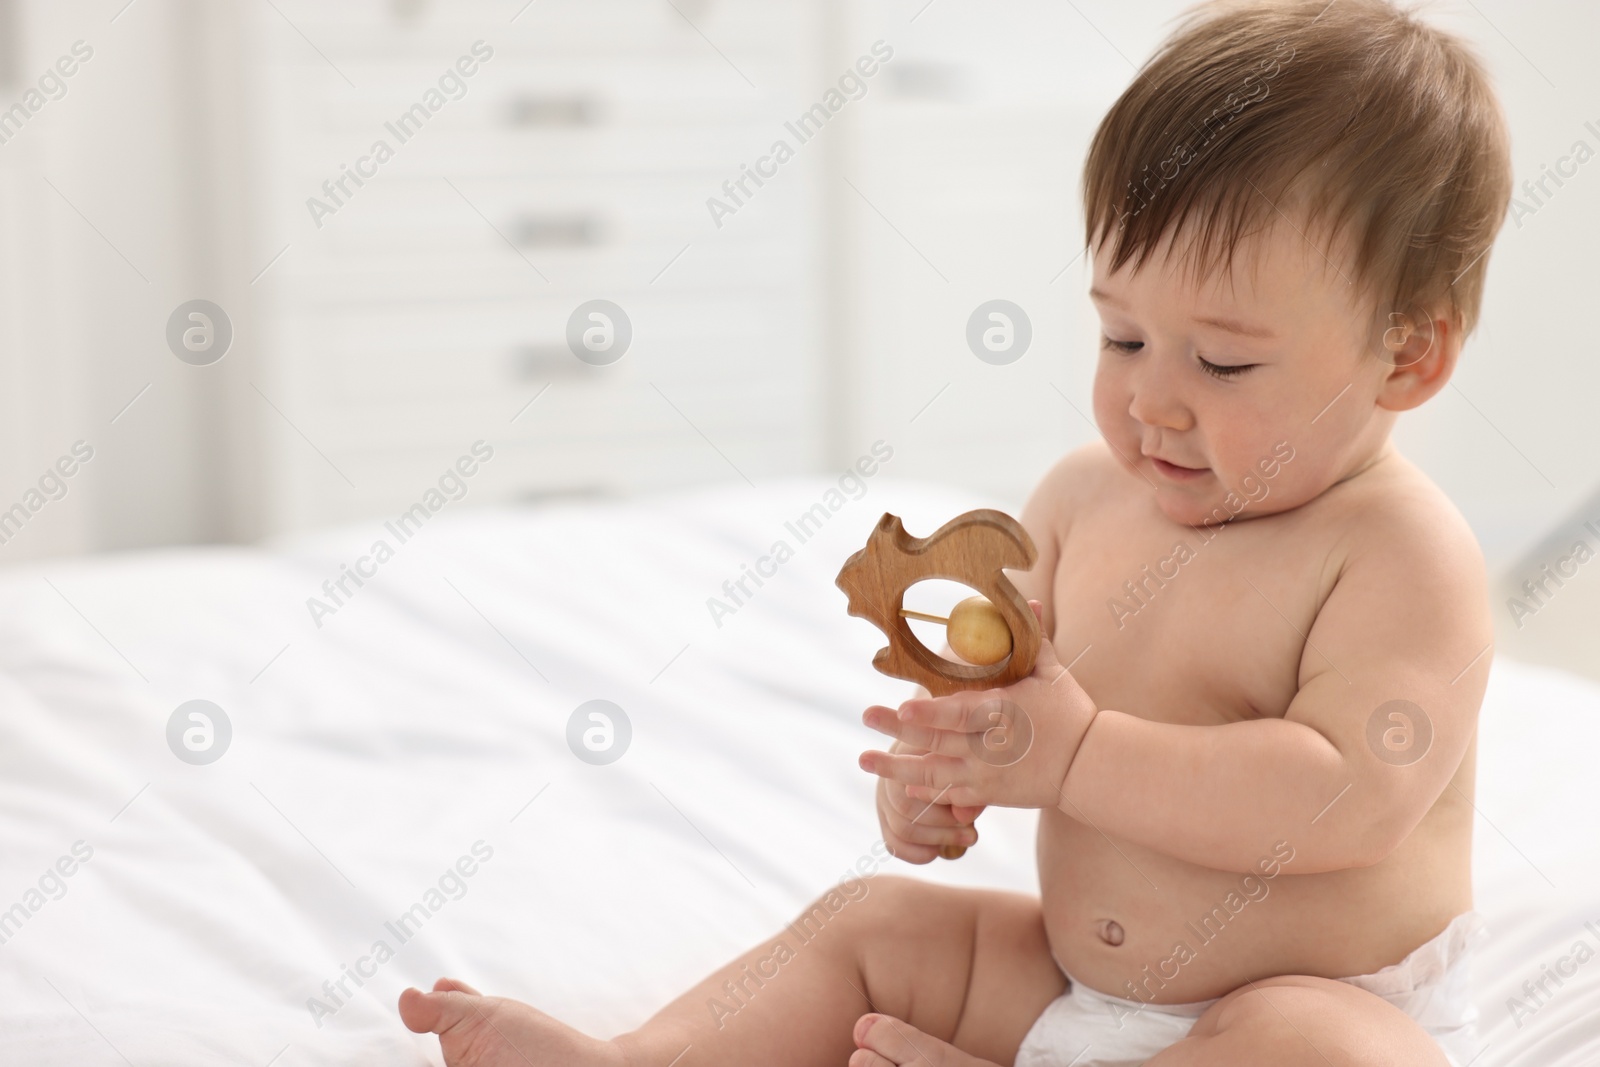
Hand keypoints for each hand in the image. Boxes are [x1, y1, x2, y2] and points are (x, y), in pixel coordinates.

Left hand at [859, 602, 1097, 809]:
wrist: (1088, 768)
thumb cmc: (1070, 714)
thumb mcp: (1053, 674)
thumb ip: (1033, 640)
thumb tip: (1032, 601)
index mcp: (1005, 714)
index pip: (962, 713)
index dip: (931, 713)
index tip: (903, 707)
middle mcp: (990, 748)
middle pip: (938, 741)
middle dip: (897, 730)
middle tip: (866, 715)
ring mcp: (987, 775)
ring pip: (935, 774)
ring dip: (896, 767)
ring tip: (863, 758)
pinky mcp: (988, 795)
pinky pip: (950, 795)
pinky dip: (925, 791)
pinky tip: (901, 783)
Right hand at [873, 739, 985, 863]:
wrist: (948, 760)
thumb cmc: (965, 762)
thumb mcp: (971, 769)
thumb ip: (969, 791)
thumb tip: (963, 818)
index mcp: (906, 751)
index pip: (913, 775)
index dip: (940, 796)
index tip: (967, 811)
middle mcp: (889, 774)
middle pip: (905, 806)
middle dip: (943, 823)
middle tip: (972, 831)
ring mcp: (884, 799)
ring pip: (902, 828)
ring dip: (938, 839)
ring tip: (969, 838)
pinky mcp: (886, 821)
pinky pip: (894, 845)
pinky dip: (919, 853)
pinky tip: (941, 851)